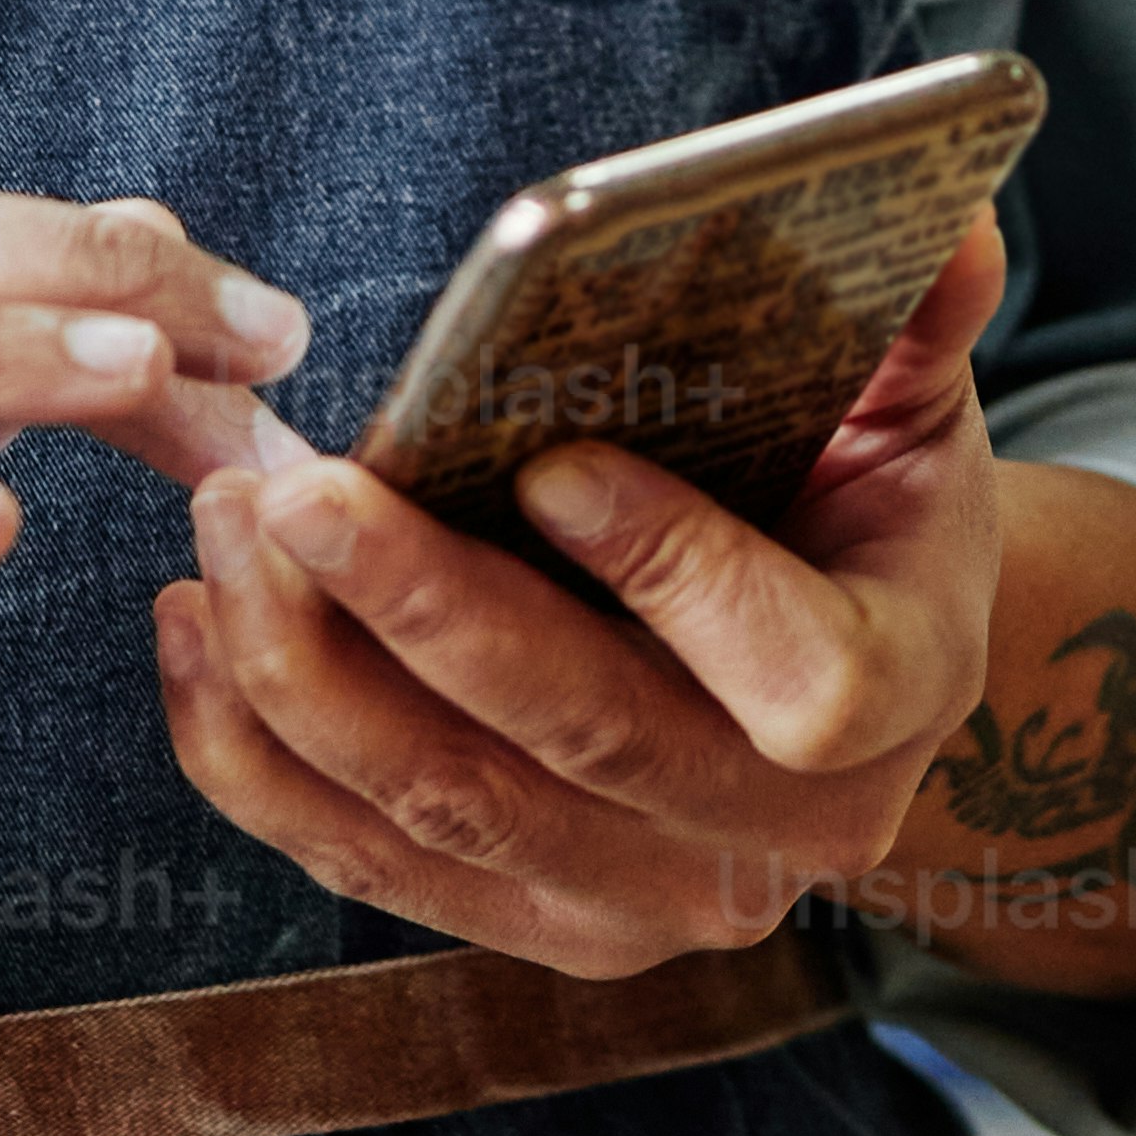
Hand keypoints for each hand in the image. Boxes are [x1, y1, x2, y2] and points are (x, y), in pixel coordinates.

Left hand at [150, 217, 1009, 975]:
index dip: (680, 577)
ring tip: (226, 522)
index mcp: (891, 696)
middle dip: (419, 610)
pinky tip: (193, 628)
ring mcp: (639, 902)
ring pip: (445, 809)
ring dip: (308, 671)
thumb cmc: (853, 514)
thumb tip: (942, 213)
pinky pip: (360, 860)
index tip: (551, 465)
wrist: (827, 680)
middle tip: (293, 486)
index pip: (797, 679)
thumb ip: (914, 324)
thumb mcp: (911, 417)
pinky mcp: (521, 921)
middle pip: (578, 742)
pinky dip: (254, 756)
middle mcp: (769, 839)